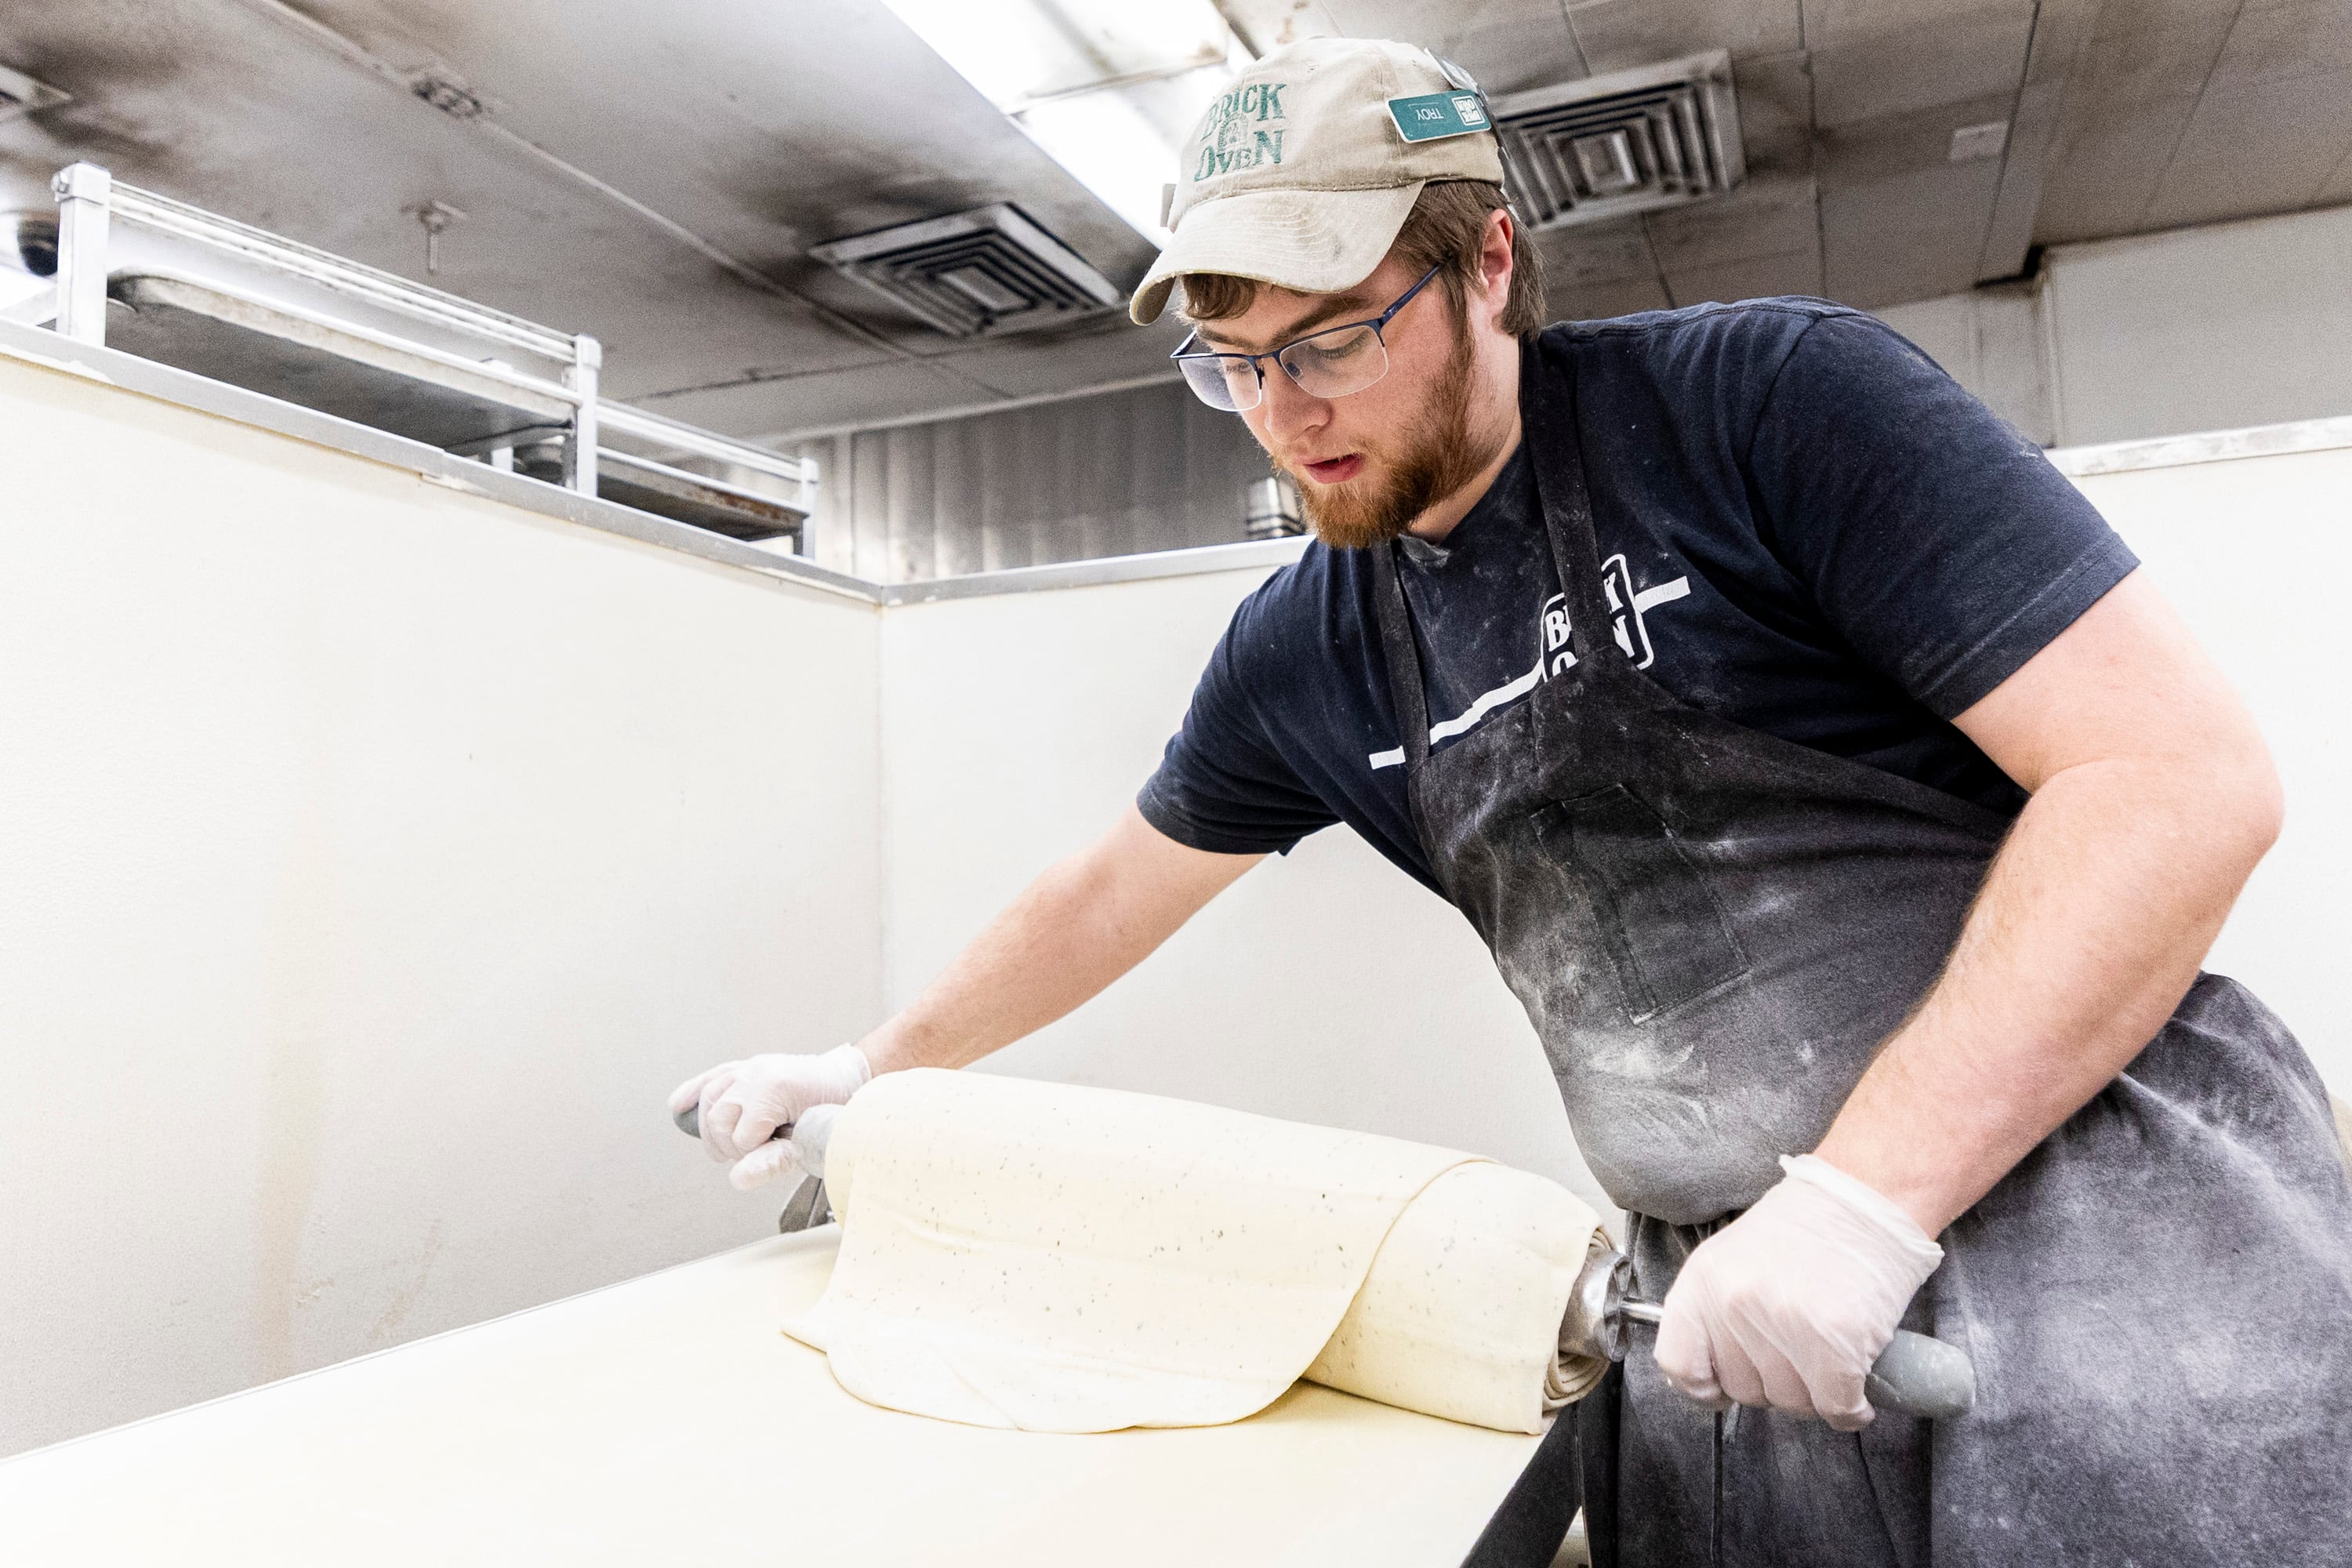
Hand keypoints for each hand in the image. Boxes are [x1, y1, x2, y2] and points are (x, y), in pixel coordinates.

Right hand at [666, 1045, 869, 1190]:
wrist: (848, 1080)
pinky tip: (678, 1106)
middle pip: (717, 1118)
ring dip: (714, 1129)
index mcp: (773, 1088)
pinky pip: (712, 1077)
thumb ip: (772, 1160)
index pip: (740, 1136)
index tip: (773, 1154)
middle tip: (752, 1153)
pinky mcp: (747, 1067)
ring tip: (731, 1145)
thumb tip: (738, 1180)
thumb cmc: (833, 1111)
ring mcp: (750, 1067)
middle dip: (730, 1143)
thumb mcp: (809, 1140)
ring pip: (709, 1100)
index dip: (753, 1154)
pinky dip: (693, 1092)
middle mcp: (756, 1072)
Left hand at [1651, 1154, 1943, 1430]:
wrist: (1865, 1202)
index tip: (1723, 1390)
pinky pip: (1836, 1408)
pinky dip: (1850, 1408)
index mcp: (1703, 1282)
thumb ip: (1714, 1312)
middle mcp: (1735, 1306)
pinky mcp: (1836, 1348)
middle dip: (1773, 1382)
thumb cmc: (1804, 1231)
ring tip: (1828, 1353)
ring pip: (1791, 1402)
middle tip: (1798, 1350)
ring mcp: (1785, 1328)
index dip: (1703, 1387)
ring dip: (1814, 1392)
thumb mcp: (1733, 1259)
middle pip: (1743, 1389)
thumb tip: (1708, 1378)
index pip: (1680, 1363)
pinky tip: (1856, 1392)